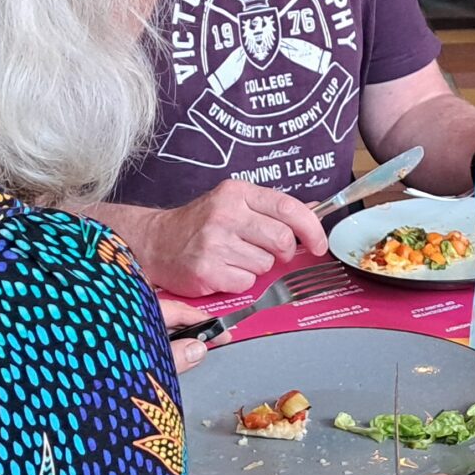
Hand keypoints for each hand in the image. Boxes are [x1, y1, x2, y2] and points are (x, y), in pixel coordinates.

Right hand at [132, 178, 327, 297]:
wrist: (155, 242)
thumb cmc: (199, 224)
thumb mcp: (233, 203)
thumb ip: (270, 208)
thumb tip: (313, 210)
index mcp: (237, 192)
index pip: (288, 208)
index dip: (312, 228)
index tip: (319, 243)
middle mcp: (226, 214)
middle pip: (282, 240)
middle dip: (283, 252)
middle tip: (270, 253)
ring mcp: (215, 243)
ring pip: (265, 264)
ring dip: (257, 267)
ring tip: (235, 258)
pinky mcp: (207, 270)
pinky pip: (246, 282)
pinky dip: (240, 281)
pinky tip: (223, 270)